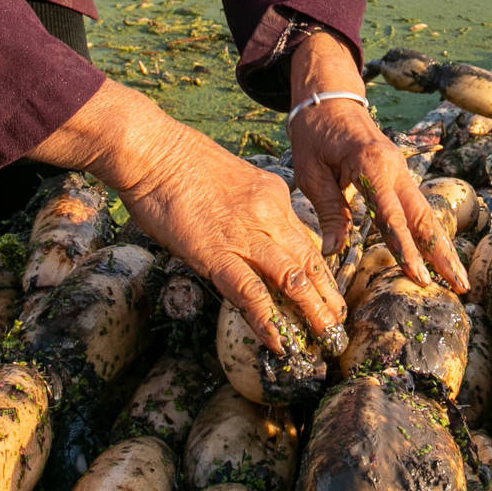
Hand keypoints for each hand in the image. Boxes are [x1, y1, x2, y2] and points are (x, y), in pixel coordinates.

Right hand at [113, 115, 344, 349]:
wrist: (153, 150)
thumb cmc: (179, 162)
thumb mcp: (232, 179)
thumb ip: (249, 207)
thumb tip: (251, 236)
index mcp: (273, 195)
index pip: (306, 241)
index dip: (322, 273)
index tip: (331, 296)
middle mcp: (269, 214)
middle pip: (309, 262)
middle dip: (327, 298)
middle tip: (338, 326)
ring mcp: (245, 234)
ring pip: (292, 279)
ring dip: (311, 313)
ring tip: (325, 338)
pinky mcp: (217, 253)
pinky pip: (250, 292)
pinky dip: (267, 320)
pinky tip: (279, 341)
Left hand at [287, 30, 467, 293]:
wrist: (327, 98)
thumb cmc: (314, 133)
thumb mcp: (310, 171)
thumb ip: (327, 210)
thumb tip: (335, 251)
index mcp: (371, 165)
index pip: (392, 215)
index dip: (406, 248)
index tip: (419, 276)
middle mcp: (395, 167)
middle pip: (423, 217)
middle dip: (442, 253)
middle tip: (461, 286)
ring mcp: (401, 169)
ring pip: (426, 213)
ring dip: (442, 246)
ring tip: (458, 278)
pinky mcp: (399, 173)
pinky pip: (417, 206)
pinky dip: (429, 231)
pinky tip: (438, 253)